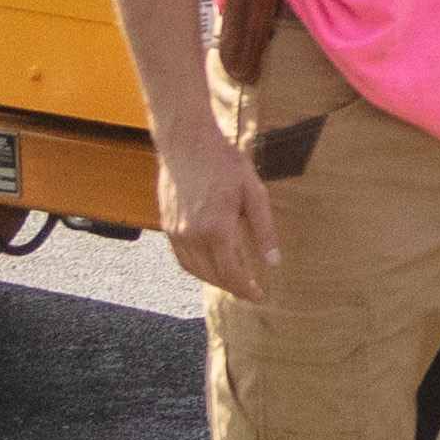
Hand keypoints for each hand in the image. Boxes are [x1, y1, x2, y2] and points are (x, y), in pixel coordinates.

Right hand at [158, 137, 283, 303]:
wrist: (187, 143)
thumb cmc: (223, 162)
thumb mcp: (253, 193)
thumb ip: (263, 231)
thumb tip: (273, 262)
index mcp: (216, 230)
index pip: (230, 274)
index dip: (245, 290)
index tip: (257, 296)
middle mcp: (192, 236)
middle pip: (211, 276)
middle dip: (230, 287)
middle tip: (248, 290)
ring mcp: (176, 232)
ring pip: (193, 270)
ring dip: (213, 280)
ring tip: (231, 280)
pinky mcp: (167, 226)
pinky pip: (181, 257)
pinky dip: (196, 267)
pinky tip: (209, 262)